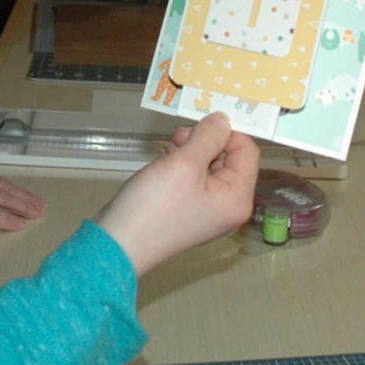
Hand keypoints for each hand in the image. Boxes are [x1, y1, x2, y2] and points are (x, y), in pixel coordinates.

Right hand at [93, 112, 257, 275]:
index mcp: (237, 198)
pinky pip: (192, 179)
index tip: (199, 120)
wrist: (118, 244)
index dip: (226, 131)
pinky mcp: (186, 210)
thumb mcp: (185, 163)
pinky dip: (180, 165)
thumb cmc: (155, 205)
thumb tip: (223, 119)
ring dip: (190, 151)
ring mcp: (206, 210)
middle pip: (228, 158)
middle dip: (205, 141)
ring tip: (168, 148)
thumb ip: (208, 137)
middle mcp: (227, 205)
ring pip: (207, 166)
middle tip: (179, 135)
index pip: (246, 151)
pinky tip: (164, 161)